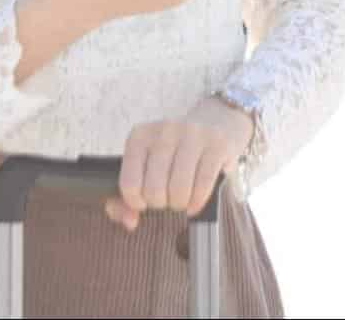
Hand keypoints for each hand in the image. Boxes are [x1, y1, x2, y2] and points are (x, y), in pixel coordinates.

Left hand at [103, 97, 254, 230]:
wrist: (214, 121)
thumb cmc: (175, 152)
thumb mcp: (147, 163)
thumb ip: (127, 196)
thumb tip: (130, 221)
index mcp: (140, 136)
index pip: (129, 184)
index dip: (136, 202)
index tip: (145, 201)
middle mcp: (165, 131)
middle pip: (154, 190)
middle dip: (161, 203)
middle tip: (167, 199)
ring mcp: (193, 136)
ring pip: (179, 189)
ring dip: (179, 204)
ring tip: (181, 199)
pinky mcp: (217, 145)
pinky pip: (202, 186)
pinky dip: (197, 202)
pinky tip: (195, 202)